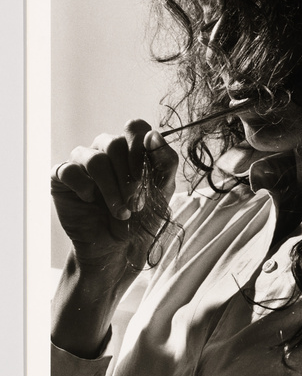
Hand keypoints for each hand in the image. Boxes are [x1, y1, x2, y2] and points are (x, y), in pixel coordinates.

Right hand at [51, 119, 178, 285]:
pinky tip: (90, 201)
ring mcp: (82, 161)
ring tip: (120, 212)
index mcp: (131, 146)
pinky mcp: (62, 177)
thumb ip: (165, 161)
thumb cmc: (143, 216)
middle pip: (114, 143)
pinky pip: (68, 170)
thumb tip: (153, 134)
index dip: (141, 148)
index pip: (135, 127)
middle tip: (136, 204)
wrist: (118, 247)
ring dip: (110, 188)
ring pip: (94, 159)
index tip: (147, 176)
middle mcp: (105, 148)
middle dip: (128, 177)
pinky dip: (83, 187)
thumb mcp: (163, 190)